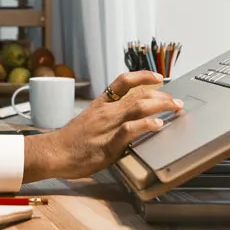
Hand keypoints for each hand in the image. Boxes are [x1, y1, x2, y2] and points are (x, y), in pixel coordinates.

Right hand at [22, 71, 182, 181]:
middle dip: (161, 95)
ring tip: (174, 107)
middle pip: (138, 94)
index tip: (158, 77)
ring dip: (160, 106)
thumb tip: (128, 119)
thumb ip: (108, 118)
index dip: (143, 76)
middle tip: (176, 101)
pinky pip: (129, 130)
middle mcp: (106, 111)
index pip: (123, 81)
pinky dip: (145, 125)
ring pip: (137, 107)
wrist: (54, 153)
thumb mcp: (90, 121)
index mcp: (101, 104)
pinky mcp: (108, 144)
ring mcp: (107, 126)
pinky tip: (157, 124)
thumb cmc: (71, 141)